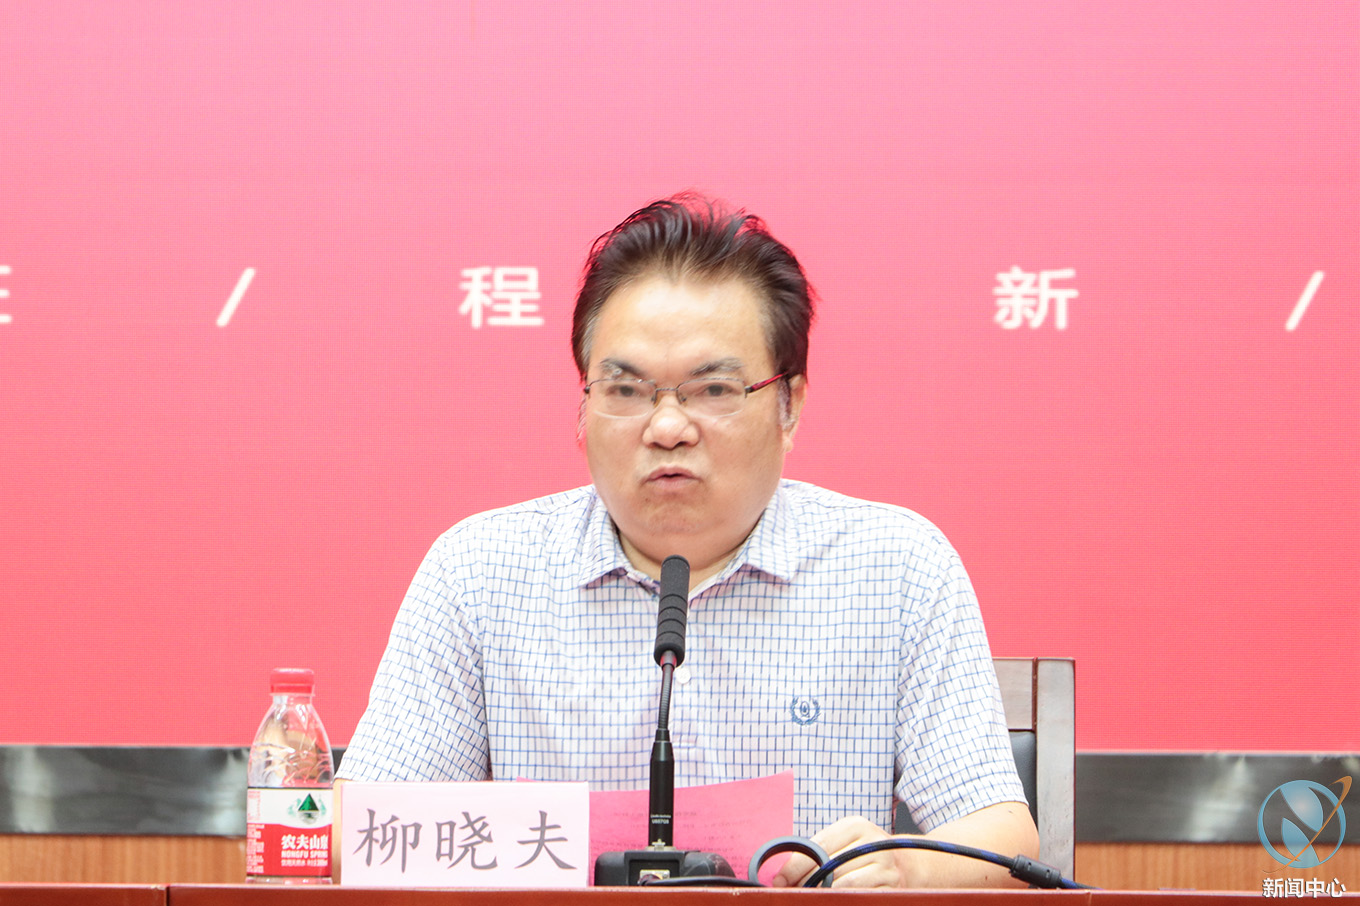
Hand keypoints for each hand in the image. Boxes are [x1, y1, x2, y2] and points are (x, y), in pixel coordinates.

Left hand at [770, 816, 907, 888]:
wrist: (908, 863)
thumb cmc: (865, 852)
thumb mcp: (845, 842)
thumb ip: (818, 851)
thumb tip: (784, 874)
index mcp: (856, 826)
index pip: (818, 846)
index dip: (795, 866)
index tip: (779, 880)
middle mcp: (872, 842)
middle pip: (828, 867)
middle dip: (806, 883)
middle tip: (791, 892)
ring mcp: (884, 866)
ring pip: (842, 885)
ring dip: (822, 893)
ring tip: (809, 896)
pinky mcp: (891, 886)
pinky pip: (859, 897)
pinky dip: (842, 900)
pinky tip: (833, 900)